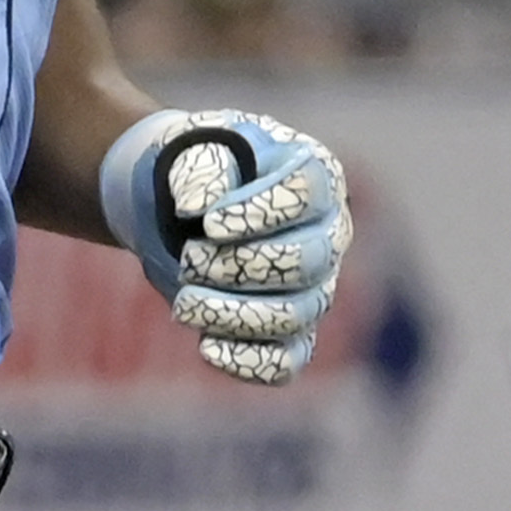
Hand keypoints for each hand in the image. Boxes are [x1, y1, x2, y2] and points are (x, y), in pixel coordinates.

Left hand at [104, 106, 349, 386]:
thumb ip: (200, 167)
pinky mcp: (290, 333)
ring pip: (293, 317)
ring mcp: (315, 288)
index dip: (257, 214)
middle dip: (237, 267)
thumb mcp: (195, 147)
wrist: (181, 207)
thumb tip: (197, 205)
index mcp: (317, 176)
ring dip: (231, 315)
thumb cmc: (199, 170)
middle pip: (304, 263)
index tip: (207, 223)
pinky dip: (247, 362)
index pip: (304, 196)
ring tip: (182, 304)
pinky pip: (285, 362)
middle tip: (188, 259)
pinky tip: (205, 347)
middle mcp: (328, 234)